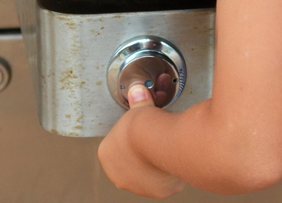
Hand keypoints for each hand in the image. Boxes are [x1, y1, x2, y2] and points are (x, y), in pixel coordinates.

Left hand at [98, 84, 185, 198]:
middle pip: (132, 161)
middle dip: (144, 151)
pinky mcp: (159, 191)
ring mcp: (138, 186)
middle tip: (156, 138)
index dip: (131, 135)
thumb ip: (138, 101)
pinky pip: (165, 180)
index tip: (143, 129)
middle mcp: (118, 175)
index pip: (117, 144)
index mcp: (106, 155)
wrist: (159, 141)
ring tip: (166, 146)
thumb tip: (137, 90)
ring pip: (148, 173)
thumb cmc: (143, 126)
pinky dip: (171, 170)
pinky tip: (174, 157)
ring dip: (156, 162)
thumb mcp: (137, 107)